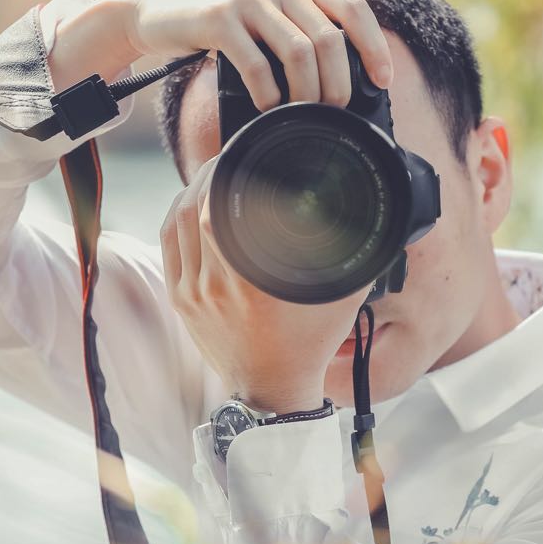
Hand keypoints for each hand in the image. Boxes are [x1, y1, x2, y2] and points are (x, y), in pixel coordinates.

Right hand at [101, 0, 394, 106]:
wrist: (155, 5)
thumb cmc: (222, 19)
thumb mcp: (269, 8)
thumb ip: (303, 25)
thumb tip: (346, 79)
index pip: (355, 9)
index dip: (375, 49)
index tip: (383, 82)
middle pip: (331, 41)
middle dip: (339, 85)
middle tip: (335, 113)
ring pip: (301, 54)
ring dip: (308, 94)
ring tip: (305, 115)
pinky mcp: (219, 18)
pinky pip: (258, 65)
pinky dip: (269, 95)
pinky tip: (268, 108)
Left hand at [160, 156, 373, 413]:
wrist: (273, 391)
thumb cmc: (310, 345)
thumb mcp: (341, 296)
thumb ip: (354, 253)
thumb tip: (373, 211)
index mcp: (250, 283)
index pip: (215, 207)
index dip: (222, 171)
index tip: (239, 152)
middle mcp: (213, 286)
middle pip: (191, 207)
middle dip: (206, 174)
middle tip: (227, 156)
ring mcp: (191, 294)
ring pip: (175, 223)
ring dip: (189, 191)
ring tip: (211, 174)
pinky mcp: (180, 300)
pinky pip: (169, 245)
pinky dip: (177, 216)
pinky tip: (192, 202)